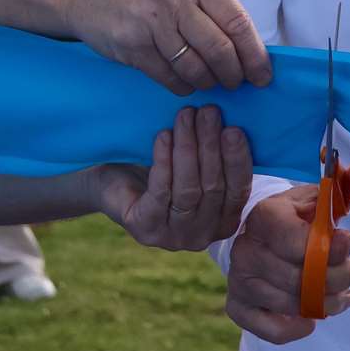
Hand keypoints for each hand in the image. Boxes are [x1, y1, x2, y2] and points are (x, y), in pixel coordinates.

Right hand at [68, 0, 271, 94]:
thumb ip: (210, 2)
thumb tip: (249, 45)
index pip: (237, 21)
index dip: (255, 53)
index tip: (263, 74)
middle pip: (220, 48)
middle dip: (234, 73)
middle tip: (237, 83)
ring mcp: (150, 20)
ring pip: (195, 67)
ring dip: (208, 82)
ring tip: (210, 83)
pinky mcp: (131, 45)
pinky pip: (169, 77)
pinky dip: (183, 86)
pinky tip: (185, 83)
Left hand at [95, 105, 251, 250]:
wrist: (111, 179)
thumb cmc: (160, 166)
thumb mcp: (194, 161)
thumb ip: (216, 153)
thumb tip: (236, 120)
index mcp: (222, 222)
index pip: (237, 192)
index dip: (238, 160)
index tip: (233, 129)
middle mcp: (202, 236)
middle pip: (213, 188)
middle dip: (211, 145)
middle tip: (209, 112)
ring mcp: (174, 238)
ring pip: (188, 189)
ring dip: (188, 147)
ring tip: (186, 116)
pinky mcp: (146, 230)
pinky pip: (161, 192)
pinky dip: (164, 161)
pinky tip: (164, 135)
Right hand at [226, 187, 349, 343]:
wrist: (259, 232)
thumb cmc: (291, 217)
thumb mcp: (309, 202)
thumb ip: (329, 212)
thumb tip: (348, 241)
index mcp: (263, 217)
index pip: (296, 241)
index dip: (330, 248)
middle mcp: (246, 250)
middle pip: (299, 279)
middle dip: (336, 278)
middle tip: (349, 270)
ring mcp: (239, 281)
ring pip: (292, 305)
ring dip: (327, 304)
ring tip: (341, 294)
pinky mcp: (238, 307)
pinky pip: (273, 330)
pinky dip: (298, 329)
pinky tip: (311, 316)